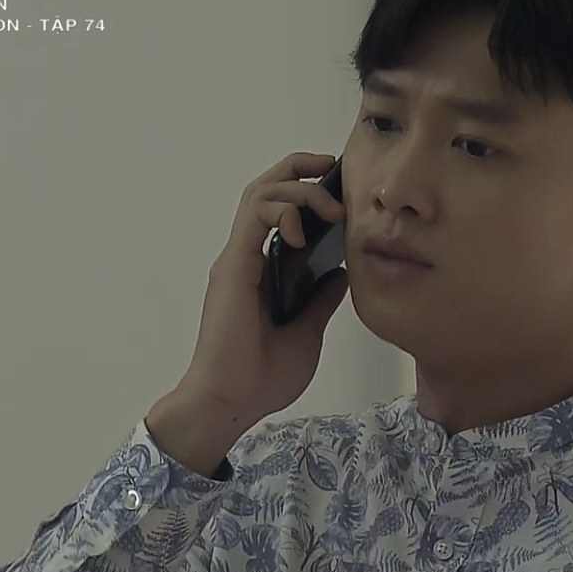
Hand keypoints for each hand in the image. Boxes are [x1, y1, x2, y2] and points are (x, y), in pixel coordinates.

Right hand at [147, 153, 348, 474]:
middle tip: (335, 169)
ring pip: (260, 194)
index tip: (341, 187)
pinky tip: (301, 228)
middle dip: (301, 169)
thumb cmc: (260, 378)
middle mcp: (245, 256)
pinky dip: (280, 210)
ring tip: (329, 206)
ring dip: (297, 187)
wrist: (231, 402)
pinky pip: (254, 218)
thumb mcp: (308, 334)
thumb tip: (340, 274)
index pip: (281, 211)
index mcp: (261, 270)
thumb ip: (320, 301)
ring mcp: (237, 259)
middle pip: (267, 189)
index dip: (308, 189)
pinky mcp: (233, 266)